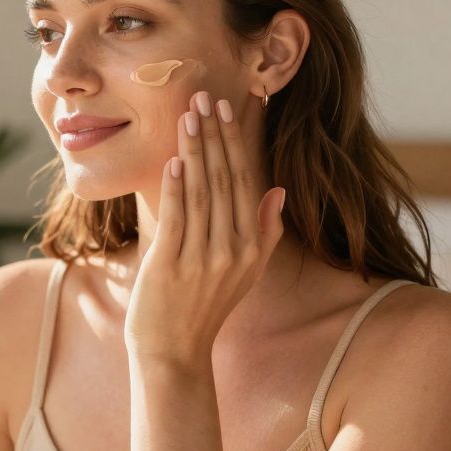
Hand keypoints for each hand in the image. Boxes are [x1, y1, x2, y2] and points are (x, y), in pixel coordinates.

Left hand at [123, 89, 287, 365]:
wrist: (174, 353)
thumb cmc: (204, 309)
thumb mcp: (246, 272)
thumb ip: (265, 232)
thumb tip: (279, 191)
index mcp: (252, 247)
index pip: (245, 182)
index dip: (236, 143)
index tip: (228, 109)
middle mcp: (233, 251)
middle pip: (225, 180)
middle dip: (214, 135)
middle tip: (204, 97)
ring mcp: (203, 259)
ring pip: (201, 192)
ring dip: (194, 150)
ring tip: (187, 115)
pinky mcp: (172, 266)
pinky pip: (177, 218)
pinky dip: (176, 187)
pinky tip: (174, 159)